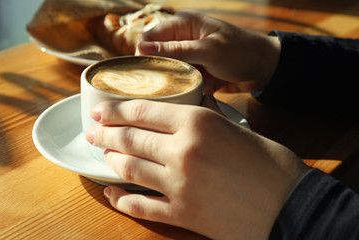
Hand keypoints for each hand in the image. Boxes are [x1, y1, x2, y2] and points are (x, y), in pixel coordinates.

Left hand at [85, 99, 308, 239]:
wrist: (291, 206)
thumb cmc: (270, 164)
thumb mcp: (237, 128)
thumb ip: (207, 119)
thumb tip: (190, 108)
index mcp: (197, 122)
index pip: (143, 110)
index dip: (115, 110)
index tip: (100, 111)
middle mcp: (182, 151)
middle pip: (130, 138)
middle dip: (105, 133)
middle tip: (92, 131)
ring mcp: (179, 185)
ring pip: (129, 169)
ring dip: (110, 160)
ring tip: (102, 154)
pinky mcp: (182, 214)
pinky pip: (140, 206)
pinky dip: (121, 199)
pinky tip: (112, 192)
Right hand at [137, 10, 280, 92]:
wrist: (265, 68)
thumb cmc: (240, 52)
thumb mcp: (208, 50)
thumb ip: (176, 50)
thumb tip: (142, 48)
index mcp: (183, 24)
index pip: (149, 38)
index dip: (145, 55)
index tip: (147, 74)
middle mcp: (182, 38)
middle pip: (157, 57)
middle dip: (165, 71)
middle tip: (176, 81)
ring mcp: (189, 55)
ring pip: (170, 71)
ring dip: (181, 80)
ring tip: (199, 82)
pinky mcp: (196, 69)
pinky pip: (184, 80)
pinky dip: (193, 85)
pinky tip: (208, 84)